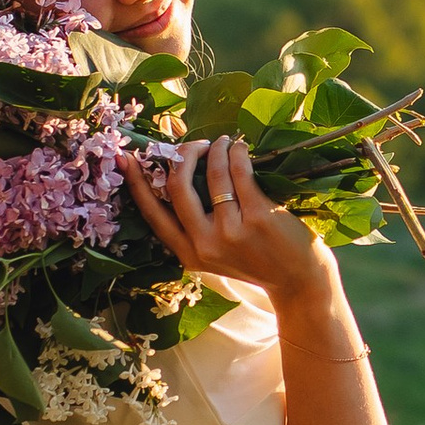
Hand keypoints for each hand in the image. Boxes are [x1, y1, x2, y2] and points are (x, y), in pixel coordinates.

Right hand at [120, 135, 333, 309]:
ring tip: (223, 143)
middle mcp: (205, 245)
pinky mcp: (257, 217)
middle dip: (182, 156)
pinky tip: (240, 148)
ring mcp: (231, 231)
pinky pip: (239, 172)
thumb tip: (181, 173)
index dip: (137, 184)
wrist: (299, 282)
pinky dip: (237, 153)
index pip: (153, 215)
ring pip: (212, 174)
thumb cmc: (259, 261)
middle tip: (195, 145)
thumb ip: (197, 226)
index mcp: (189, 254)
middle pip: (177, 187)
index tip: (125, 159)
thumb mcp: (216, 254)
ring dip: (215, 150)